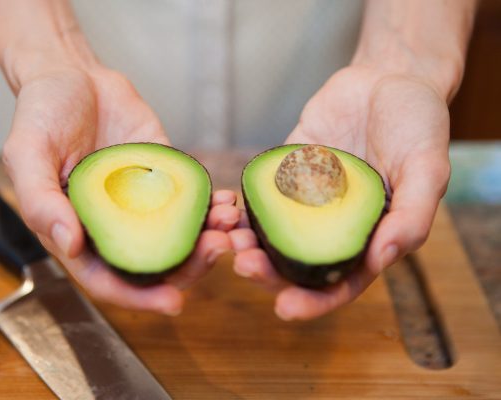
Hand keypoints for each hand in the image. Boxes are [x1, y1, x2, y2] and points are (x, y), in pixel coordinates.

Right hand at [3, 65, 236, 314]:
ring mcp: (142, 202)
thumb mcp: (27, 155)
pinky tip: (226, 200)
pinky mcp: (164, 176)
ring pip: (178, 234)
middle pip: (155, 262)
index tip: (174, 302)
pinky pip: (190, 198)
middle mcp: (114, 225)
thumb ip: (41, 201)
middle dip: (190, 265)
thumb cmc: (40, 117)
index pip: (109, 280)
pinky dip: (210, 204)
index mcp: (78, 232)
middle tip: (218, 249)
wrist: (72, 75)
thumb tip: (69, 245)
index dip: (139, 297)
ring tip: (228, 221)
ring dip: (207, 236)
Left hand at [231, 66, 450, 319]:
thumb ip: (412, 215)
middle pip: (295, 263)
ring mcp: (305, 200)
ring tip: (228, 237)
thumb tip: (382, 258)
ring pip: (271, 233)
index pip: (338, 283)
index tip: (283, 309)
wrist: (387, 77)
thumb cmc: (417, 124)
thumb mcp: (428, 167)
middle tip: (243, 264)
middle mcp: (332, 225)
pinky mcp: (285, 172)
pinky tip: (226, 206)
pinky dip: (243, 205)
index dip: (313, 302)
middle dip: (267, 272)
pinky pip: (261, 195)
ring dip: (248, 241)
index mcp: (368, 237)